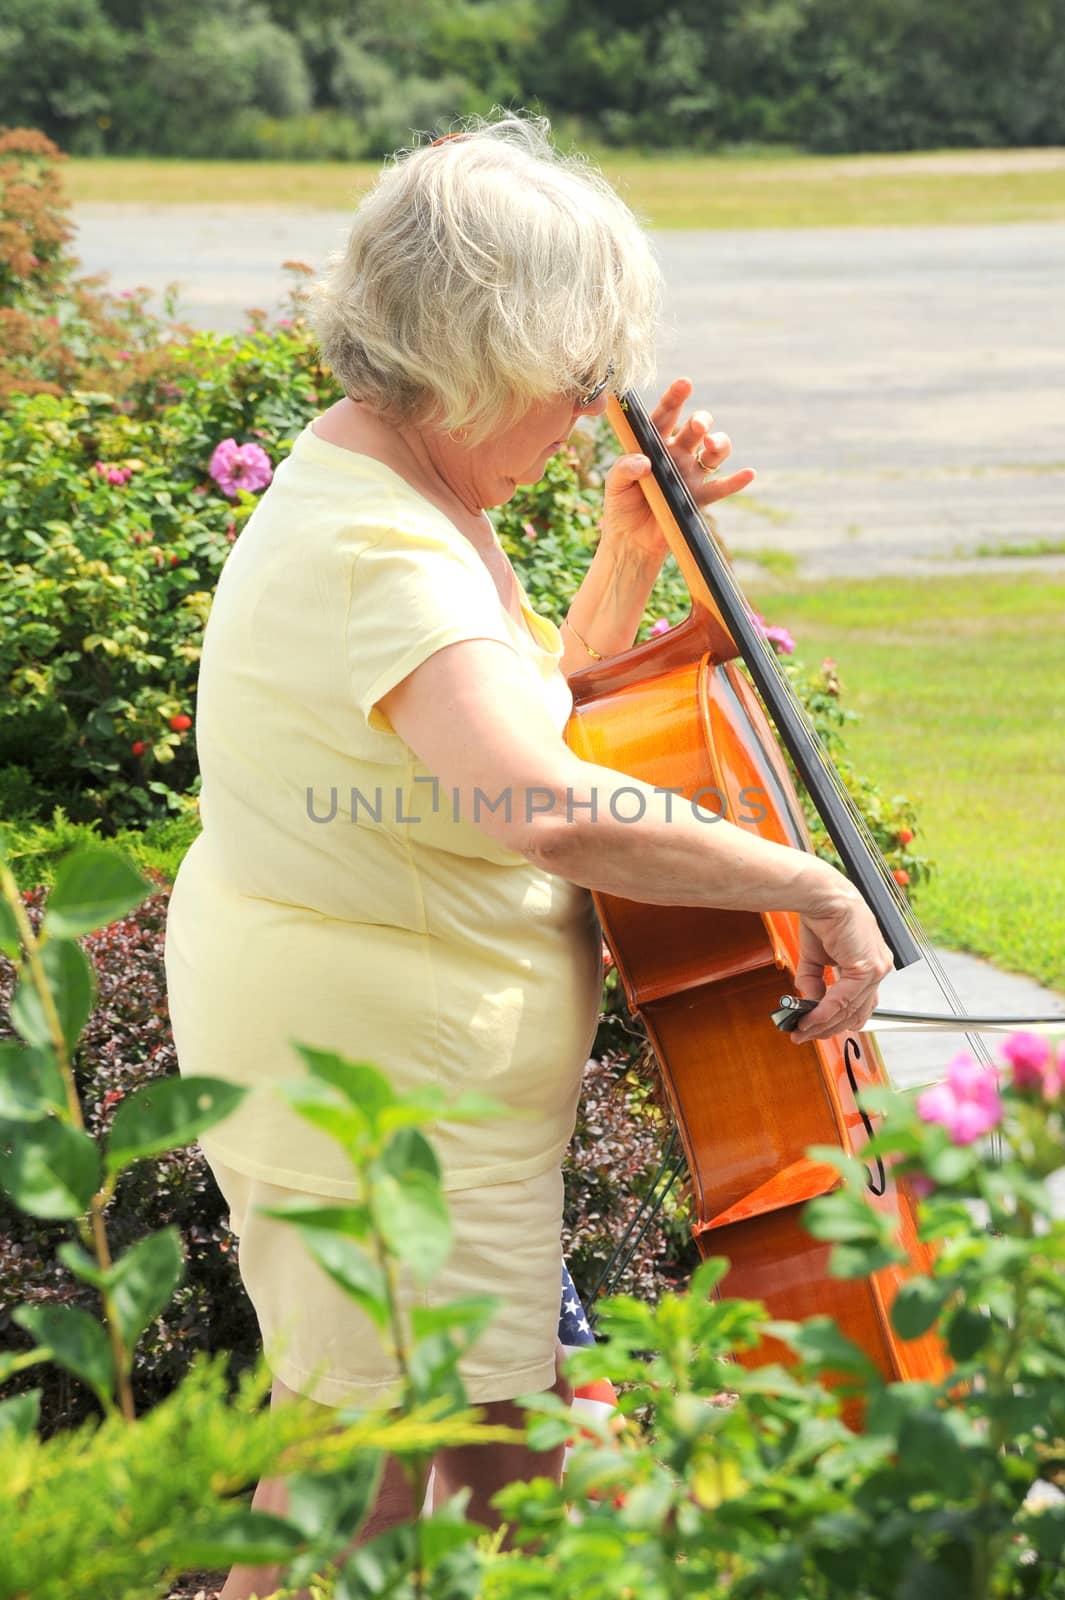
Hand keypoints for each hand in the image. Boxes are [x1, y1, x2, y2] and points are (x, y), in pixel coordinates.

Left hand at [599, 376, 755, 565]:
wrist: (631, 540)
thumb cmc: (620, 506)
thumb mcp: (614, 485)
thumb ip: (623, 469)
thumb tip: (643, 462)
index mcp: (653, 444)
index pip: (664, 416)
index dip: (674, 398)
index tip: (685, 384)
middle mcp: (676, 454)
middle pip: (695, 429)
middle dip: (701, 422)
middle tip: (698, 427)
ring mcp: (690, 474)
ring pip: (713, 452)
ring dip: (719, 444)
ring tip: (712, 446)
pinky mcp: (698, 498)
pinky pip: (721, 488)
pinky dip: (736, 481)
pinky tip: (748, 473)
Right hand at [790, 882, 893, 1043]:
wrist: (823, 895)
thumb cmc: (823, 917)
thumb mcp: (817, 957)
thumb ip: (815, 982)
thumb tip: (810, 1002)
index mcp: (870, 964)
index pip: (859, 1004)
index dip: (835, 1019)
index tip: (814, 1027)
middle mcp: (878, 969)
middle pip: (856, 1014)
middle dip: (827, 1028)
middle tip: (803, 1033)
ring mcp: (877, 970)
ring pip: (850, 1011)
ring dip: (823, 1024)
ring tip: (801, 1029)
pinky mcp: (869, 968)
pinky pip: (844, 1000)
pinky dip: (824, 1012)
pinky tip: (809, 1017)